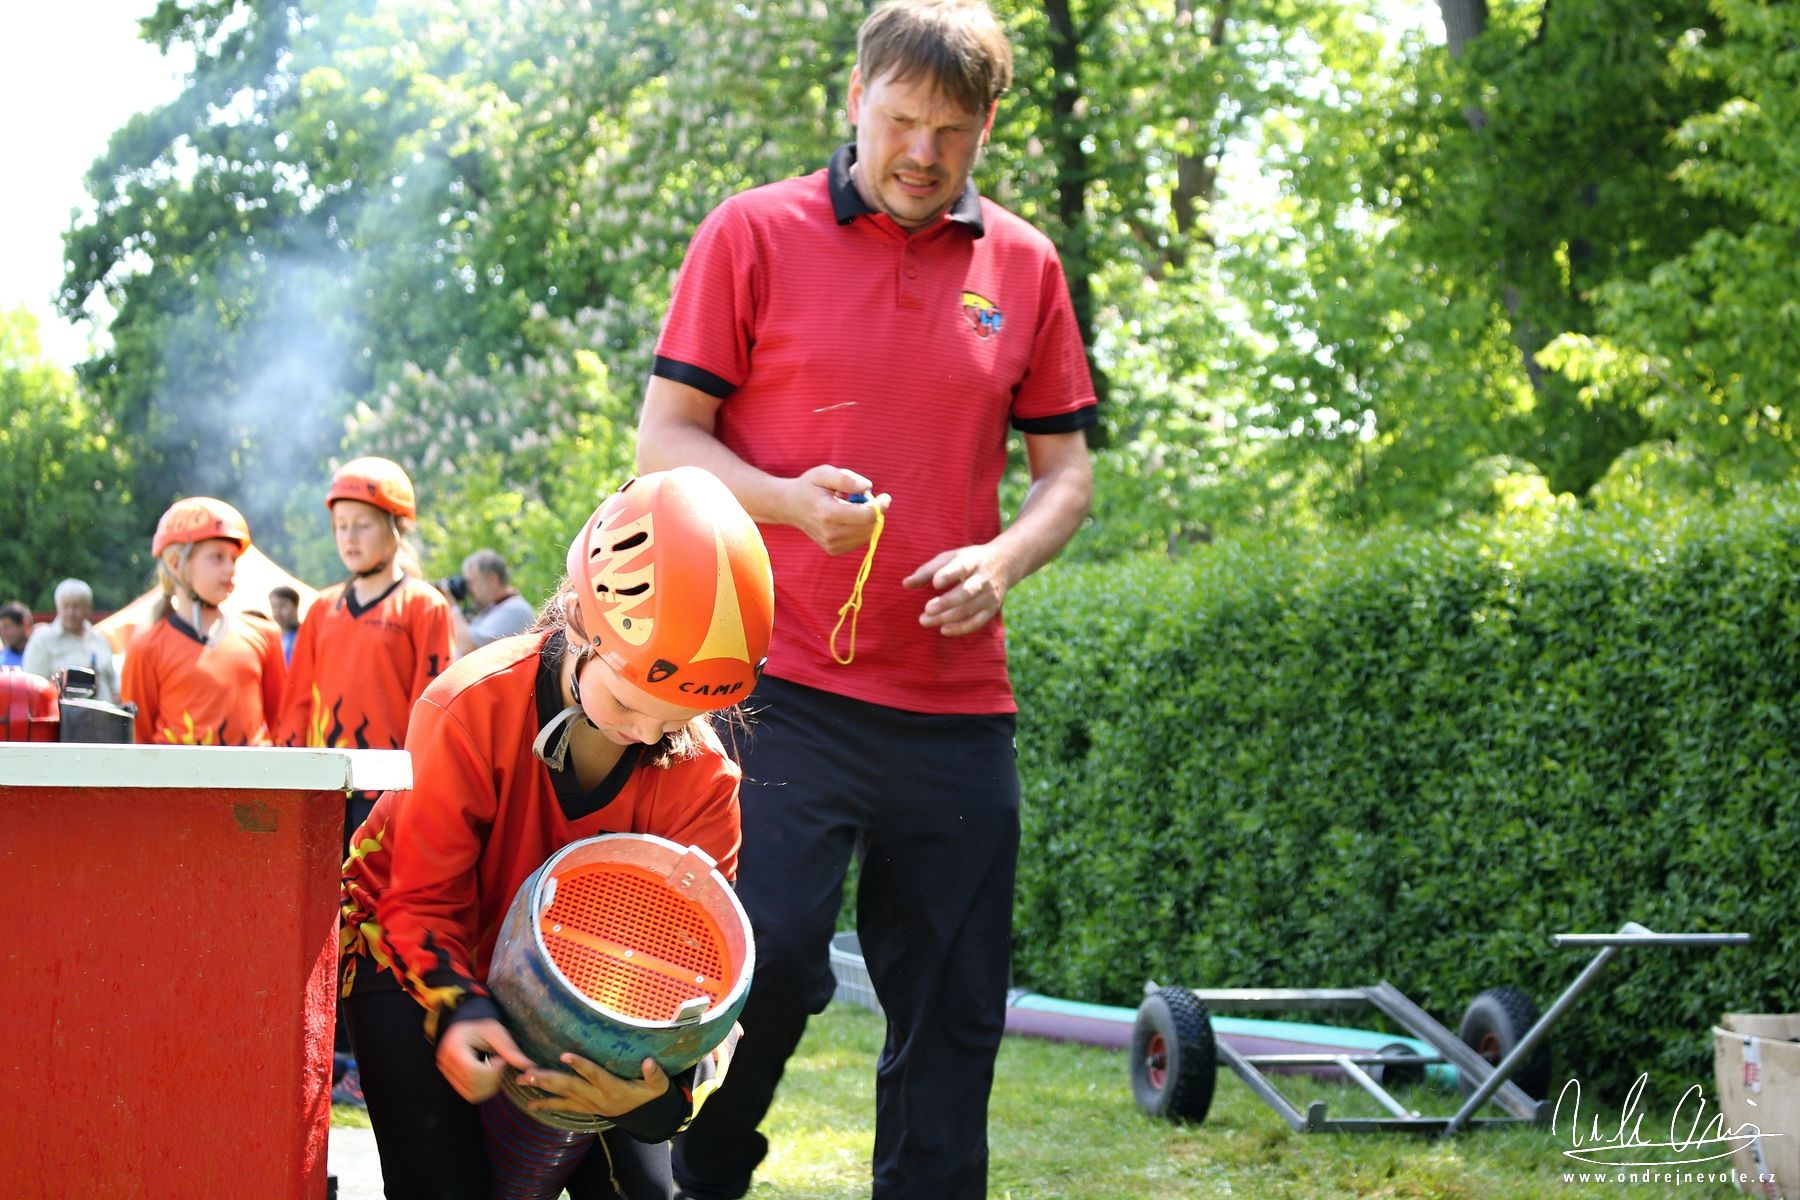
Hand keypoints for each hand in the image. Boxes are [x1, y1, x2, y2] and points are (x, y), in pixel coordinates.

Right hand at [436, 1018, 534, 1102]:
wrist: (466, 1025)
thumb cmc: (481, 1025)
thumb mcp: (496, 1032)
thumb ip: (510, 1049)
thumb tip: (529, 1066)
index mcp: (454, 1047)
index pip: (473, 1071)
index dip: (492, 1071)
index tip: (501, 1060)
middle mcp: (446, 1062)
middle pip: (473, 1084)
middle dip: (493, 1079)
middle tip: (500, 1064)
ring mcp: (446, 1073)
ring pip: (471, 1093)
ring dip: (489, 1086)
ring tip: (494, 1069)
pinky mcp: (451, 1080)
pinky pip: (468, 1094)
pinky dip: (482, 1089)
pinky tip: (488, 1074)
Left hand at [516, 1053, 670, 1118]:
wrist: (646, 1117)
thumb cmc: (651, 1095)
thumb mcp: (658, 1086)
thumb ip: (655, 1075)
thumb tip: (649, 1062)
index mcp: (614, 1088)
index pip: (595, 1075)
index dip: (581, 1066)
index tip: (565, 1055)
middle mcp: (597, 1097)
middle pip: (570, 1087)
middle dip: (549, 1079)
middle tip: (529, 1072)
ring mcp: (589, 1104)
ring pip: (563, 1095)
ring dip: (542, 1088)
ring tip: (522, 1080)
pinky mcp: (585, 1107)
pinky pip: (563, 1106)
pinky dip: (547, 1104)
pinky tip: (530, 1103)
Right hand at [784, 465, 889, 555]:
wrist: (790, 506)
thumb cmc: (809, 486)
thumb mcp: (824, 473)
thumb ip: (846, 479)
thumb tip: (868, 488)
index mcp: (828, 513)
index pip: (867, 516)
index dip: (881, 505)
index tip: (885, 496)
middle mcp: (830, 533)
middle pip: (869, 526)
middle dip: (873, 511)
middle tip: (861, 498)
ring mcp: (831, 544)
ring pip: (866, 535)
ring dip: (866, 520)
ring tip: (850, 507)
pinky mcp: (833, 550)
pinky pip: (859, 541)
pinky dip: (860, 529)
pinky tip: (847, 519)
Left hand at [903, 543, 1012, 636]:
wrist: (1005, 563)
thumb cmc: (969, 560)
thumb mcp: (950, 557)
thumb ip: (927, 571)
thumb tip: (905, 584)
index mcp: (972, 560)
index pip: (961, 567)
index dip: (949, 575)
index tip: (935, 583)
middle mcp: (983, 578)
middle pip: (966, 592)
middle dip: (947, 603)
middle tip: (926, 610)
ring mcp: (989, 595)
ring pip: (968, 610)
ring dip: (946, 617)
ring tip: (925, 621)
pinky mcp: (992, 609)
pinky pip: (977, 622)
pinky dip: (960, 628)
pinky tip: (943, 630)